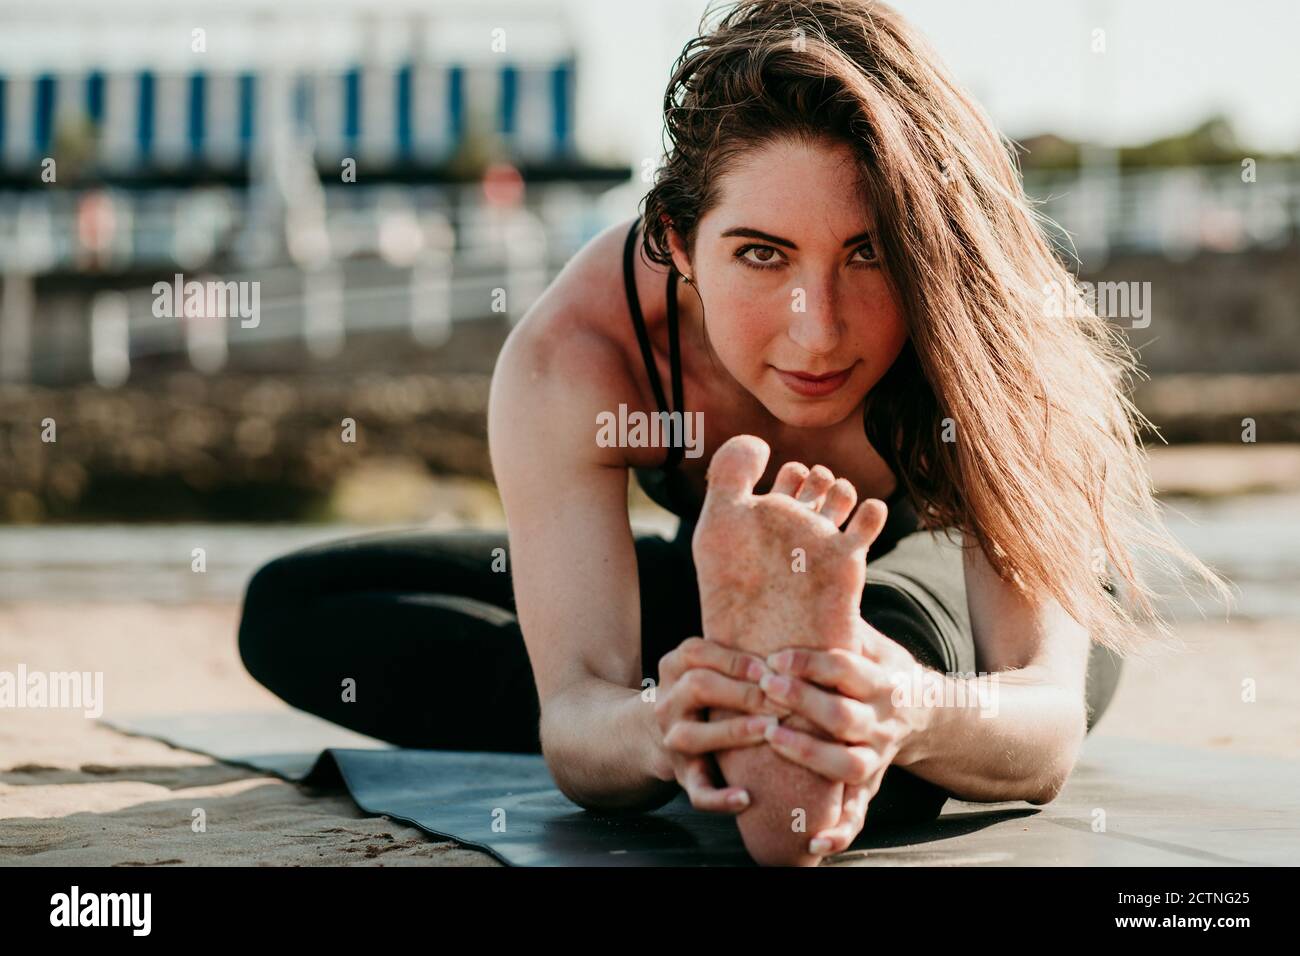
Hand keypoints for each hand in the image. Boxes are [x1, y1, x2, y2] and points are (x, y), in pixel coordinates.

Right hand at [653, 636, 785, 813]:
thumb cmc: (708, 693)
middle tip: (781, 699)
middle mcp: (668, 701)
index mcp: (674, 667)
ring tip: (770, 731)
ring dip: (733, 731)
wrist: (659, 735)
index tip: (772, 667)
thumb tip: (797, 651)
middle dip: (742, 692)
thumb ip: (739, 657)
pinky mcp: (684, 775)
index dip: (736, 660)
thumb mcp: (709, 666)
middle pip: (697, 686)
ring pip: (692, 736)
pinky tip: (745, 798)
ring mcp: (672, 740)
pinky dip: (719, 798)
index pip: (696, 652)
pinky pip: (697, 790)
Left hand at [759, 619, 935, 852]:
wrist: (928, 713)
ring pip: (848, 765)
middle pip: (844, 716)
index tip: (775, 656)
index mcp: (883, 680)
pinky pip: (857, 813)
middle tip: (766, 688)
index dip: (811, 662)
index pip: (847, 669)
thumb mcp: (874, 640)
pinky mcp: (870, 784)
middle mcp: (883, 720)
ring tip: (772, 737)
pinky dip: (838, 832)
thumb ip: (843, 620)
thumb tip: (814, 571)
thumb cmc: (883, 668)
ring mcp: (878, 756)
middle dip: (803, 703)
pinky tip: (813, 843)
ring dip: (809, 755)